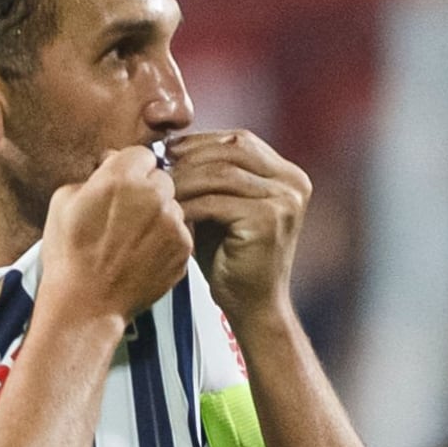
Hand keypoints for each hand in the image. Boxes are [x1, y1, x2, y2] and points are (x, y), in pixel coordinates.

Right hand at [42, 146, 192, 322]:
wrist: (85, 304)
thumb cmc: (68, 254)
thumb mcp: (63, 201)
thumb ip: (93, 176)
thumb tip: (110, 166)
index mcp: (121, 177)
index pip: (141, 155)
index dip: (129, 169)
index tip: (120, 185)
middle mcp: (153, 195)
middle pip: (161, 178)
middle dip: (146, 191)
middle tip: (126, 214)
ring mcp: (172, 223)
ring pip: (173, 206)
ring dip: (158, 215)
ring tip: (133, 240)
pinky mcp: (183, 248)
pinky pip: (179, 232)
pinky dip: (166, 240)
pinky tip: (143, 255)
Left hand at [167, 130, 310, 317]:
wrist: (254, 306)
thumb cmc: (230, 257)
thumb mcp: (221, 206)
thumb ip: (206, 175)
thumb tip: (160, 145)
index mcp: (286, 174)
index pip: (238, 141)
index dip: (199, 142)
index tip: (163, 151)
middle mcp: (293, 182)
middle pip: (231, 149)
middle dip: (188, 156)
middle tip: (154, 165)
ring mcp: (285, 200)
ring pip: (220, 173)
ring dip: (183, 178)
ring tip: (156, 187)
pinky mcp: (268, 219)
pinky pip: (216, 202)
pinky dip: (187, 204)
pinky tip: (168, 211)